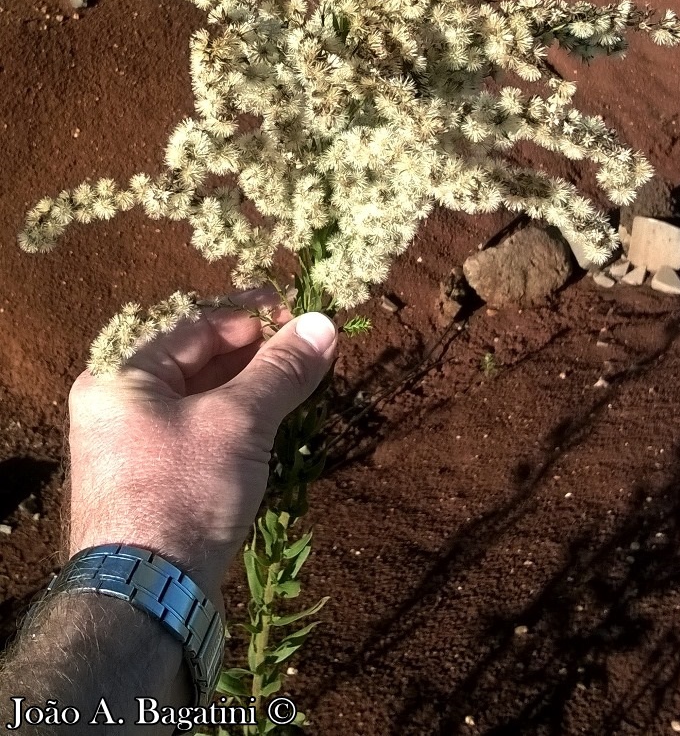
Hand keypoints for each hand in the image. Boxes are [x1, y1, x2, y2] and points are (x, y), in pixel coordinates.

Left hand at [66, 287, 337, 607]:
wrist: (145, 598)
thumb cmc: (182, 494)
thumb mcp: (239, 422)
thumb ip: (281, 370)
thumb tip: (324, 324)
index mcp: (120, 374)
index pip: (196, 326)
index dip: (254, 318)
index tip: (301, 317)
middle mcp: (118, 403)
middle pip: (198, 359)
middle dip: (257, 354)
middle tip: (308, 348)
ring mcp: (132, 444)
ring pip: (202, 398)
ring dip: (252, 388)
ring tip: (301, 381)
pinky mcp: (152, 480)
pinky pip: (199, 432)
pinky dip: (237, 422)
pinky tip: (274, 421)